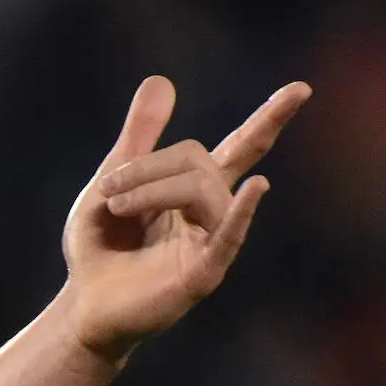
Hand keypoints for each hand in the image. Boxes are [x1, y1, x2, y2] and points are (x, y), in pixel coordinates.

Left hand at [56, 74, 309, 361]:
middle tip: (107, 189)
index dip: (270, 119)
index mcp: (194, 189)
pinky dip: (241, 212)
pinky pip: (228, 237)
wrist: (84, 305)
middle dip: (148, 167)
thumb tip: (160, 80)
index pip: (242, 147)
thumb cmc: (100, 248)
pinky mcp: (203, 272)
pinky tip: (258, 188)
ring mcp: (212, 241)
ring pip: (202, 191)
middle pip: (200, 163)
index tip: (302, 89)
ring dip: (150, 190)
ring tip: (114, 208)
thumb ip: (138, 138)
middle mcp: (212, 212)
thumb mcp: (110, 184)